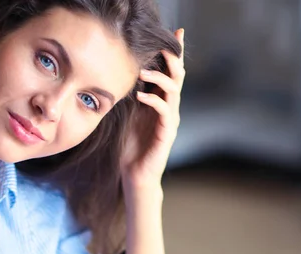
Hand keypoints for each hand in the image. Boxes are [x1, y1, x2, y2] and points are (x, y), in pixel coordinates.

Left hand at [121, 29, 185, 195]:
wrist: (135, 174)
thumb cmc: (130, 147)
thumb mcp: (128, 116)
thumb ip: (131, 97)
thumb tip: (123, 74)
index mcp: (160, 102)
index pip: (169, 73)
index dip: (173, 54)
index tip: (174, 33)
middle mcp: (168, 108)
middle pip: (177, 76)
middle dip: (172, 58)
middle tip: (162, 44)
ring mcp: (170, 120)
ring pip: (173, 90)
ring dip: (159, 77)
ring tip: (142, 70)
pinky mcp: (166, 133)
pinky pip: (165, 111)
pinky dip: (154, 100)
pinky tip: (141, 96)